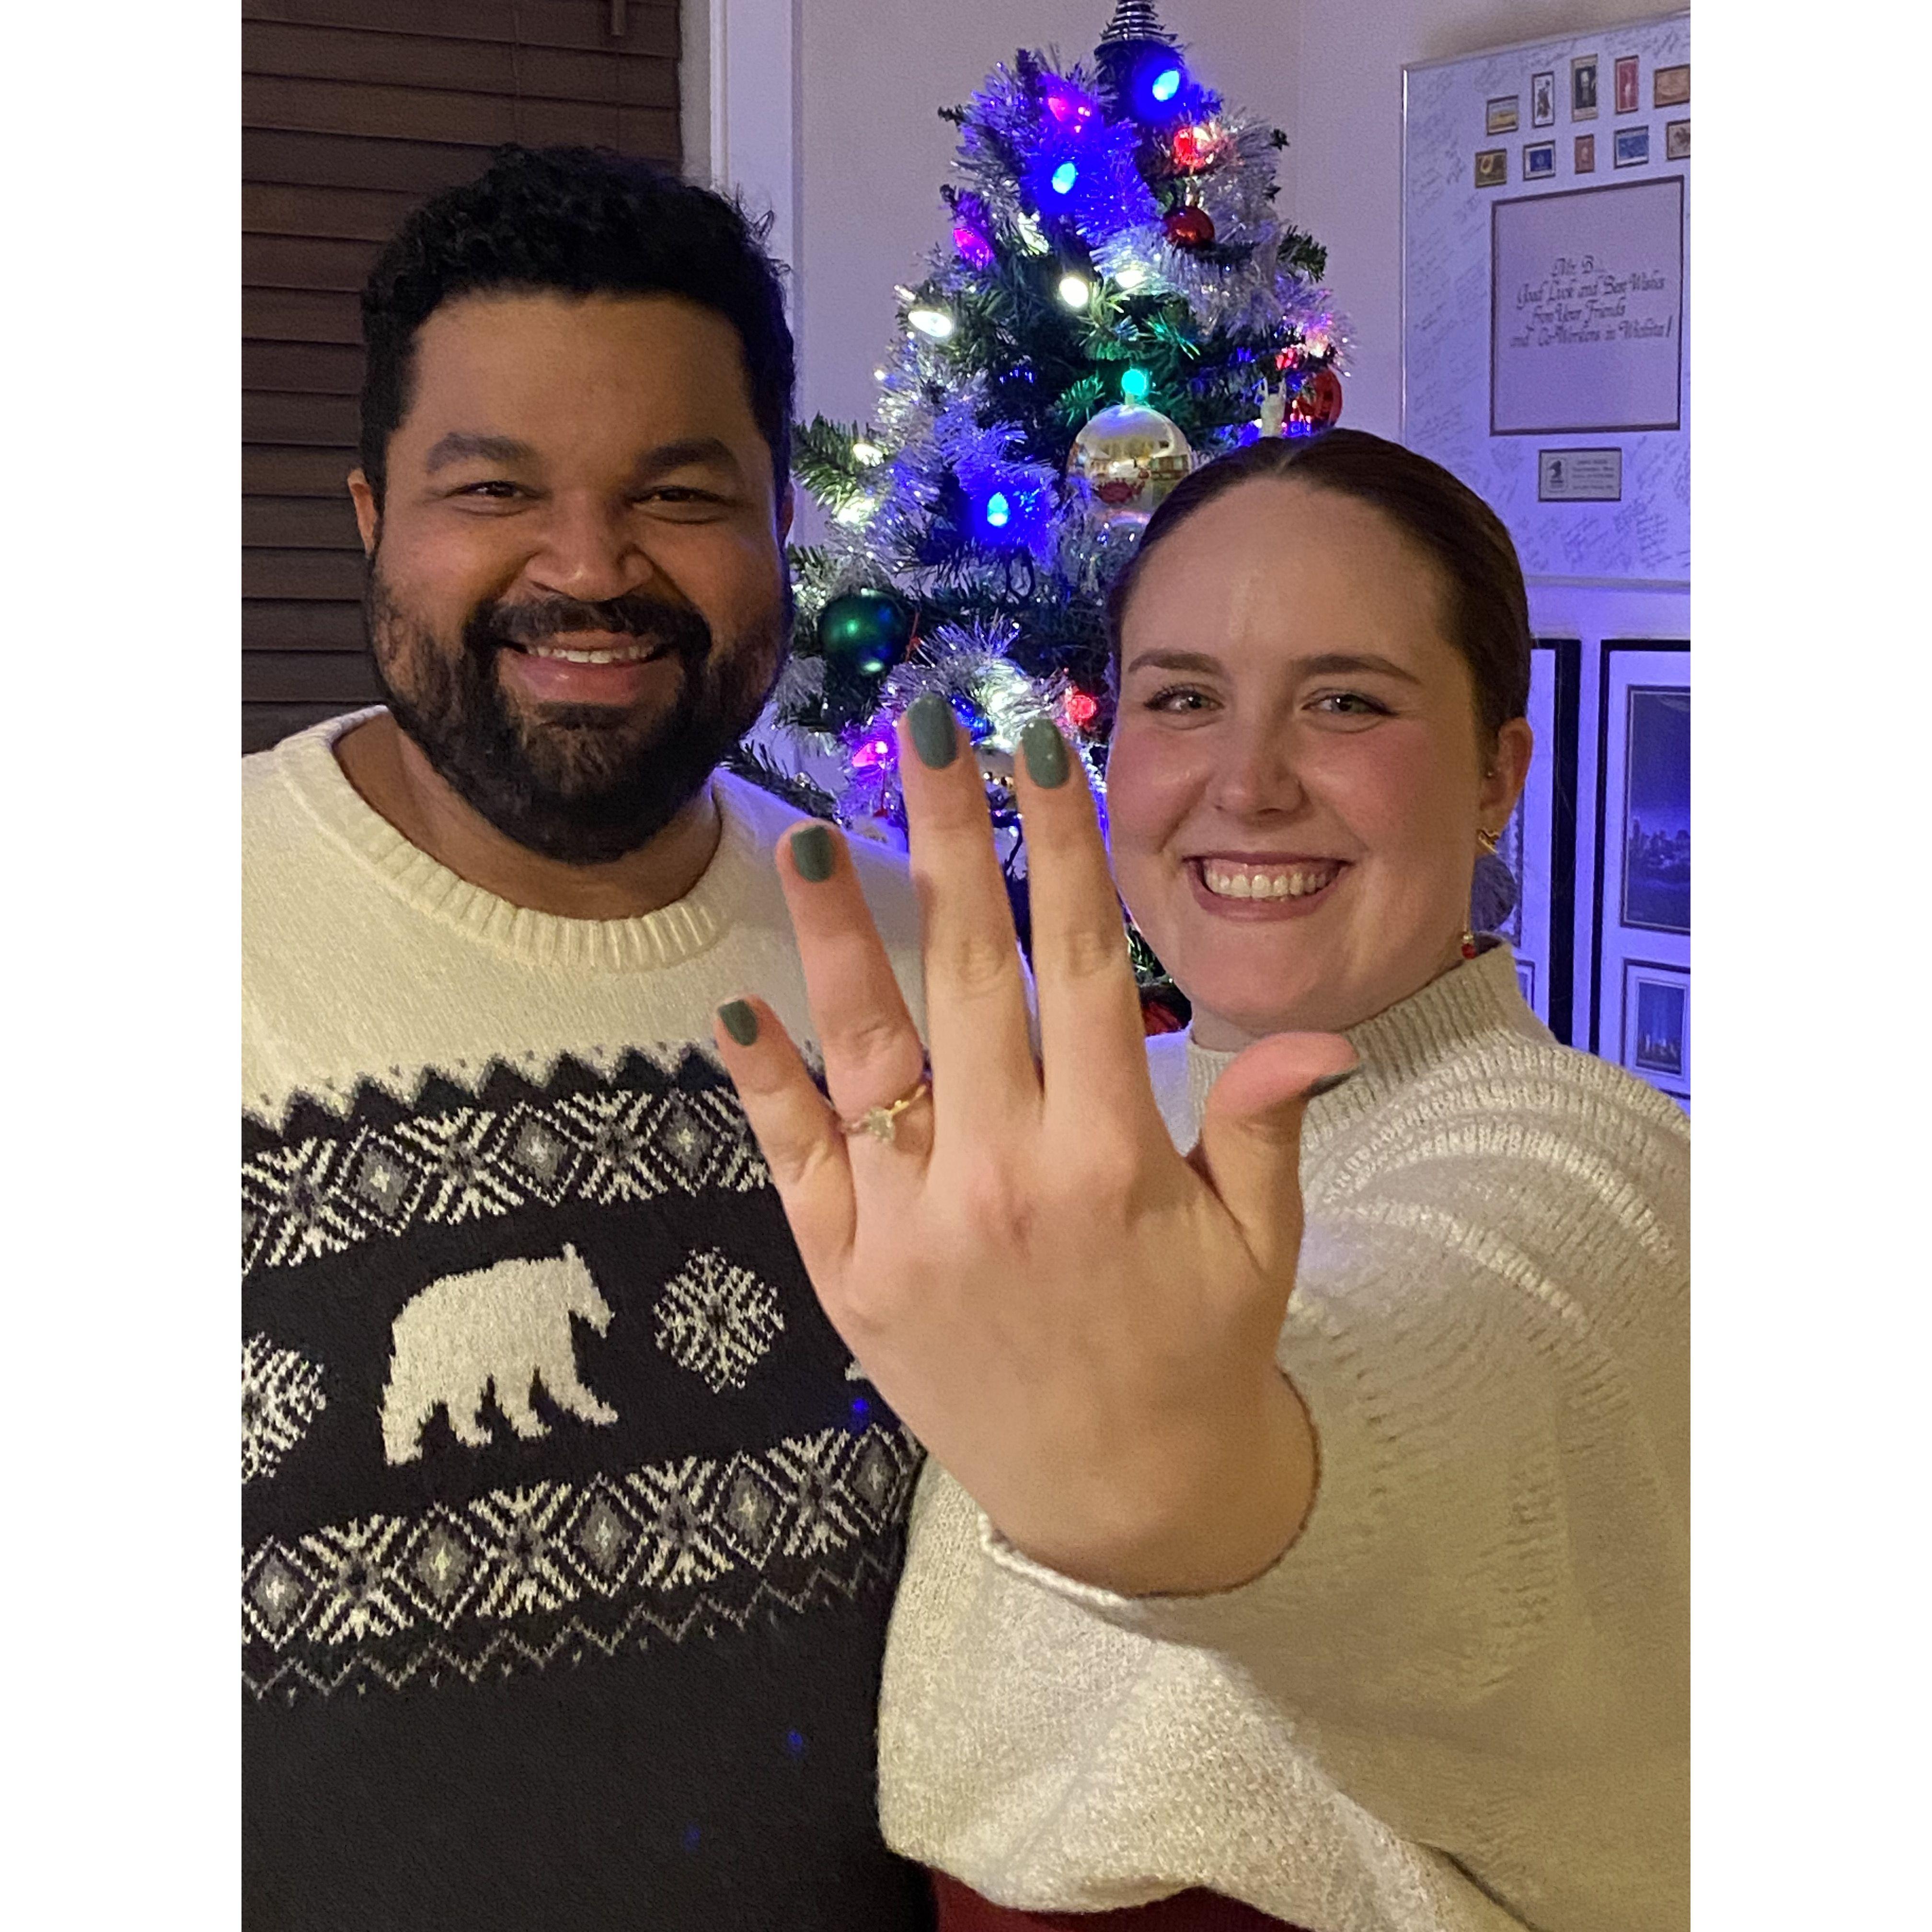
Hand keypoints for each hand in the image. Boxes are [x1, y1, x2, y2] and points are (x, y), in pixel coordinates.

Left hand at [713, 700, 1356, 1595]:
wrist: (1118, 1500)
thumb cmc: (1199, 1353)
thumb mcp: (1259, 1245)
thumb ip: (1264, 1126)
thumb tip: (1313, 1033)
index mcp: (1113, 1160)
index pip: (1080, 965)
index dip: (1058, 847)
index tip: (1037, 748)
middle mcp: (1006, 1181)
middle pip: (970, 976)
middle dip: (951, 840)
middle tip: (927, 730)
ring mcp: (915, 1230)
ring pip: (870, 1055)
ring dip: (839, 938)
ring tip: (812, 834)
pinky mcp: (850, 1279)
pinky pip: (798, 1166)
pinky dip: (765, 1088)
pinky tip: (737, 1008)